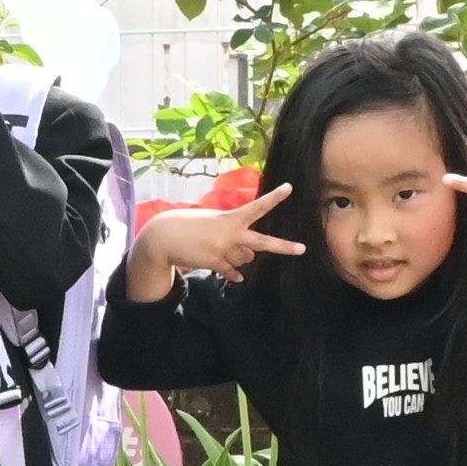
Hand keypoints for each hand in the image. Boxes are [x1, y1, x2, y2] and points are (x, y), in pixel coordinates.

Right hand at [126, 182, 300, 291]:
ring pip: (245, 258)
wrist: (164, 237)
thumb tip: (249, 256)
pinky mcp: (214, 264)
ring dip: (239, 255)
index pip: (257, 207)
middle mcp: (230, 235)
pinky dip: (233, 273)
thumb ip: (233, 234)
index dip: (274, 197)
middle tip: (302, 249)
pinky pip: (232, 272)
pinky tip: (236, 277)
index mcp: (230, 218)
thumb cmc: (190, 224)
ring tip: (220, 247)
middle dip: (283, 246)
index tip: (289, 187)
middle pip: (262, 242)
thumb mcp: (213, 219)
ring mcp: (223, 251)